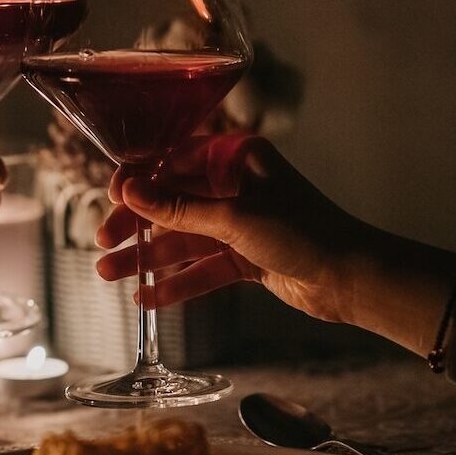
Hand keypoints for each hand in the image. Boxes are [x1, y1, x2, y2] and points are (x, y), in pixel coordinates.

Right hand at [95, 134, 367, 322]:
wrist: (352, 279)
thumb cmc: (303, 233)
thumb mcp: (233, 217)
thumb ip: (177, 208)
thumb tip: (128, 190)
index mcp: (236, 158)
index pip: (174, 162)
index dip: (140, 180)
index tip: (110, 197)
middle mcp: (234, 186)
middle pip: (172, 203)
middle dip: (137, 225)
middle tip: (102, 242)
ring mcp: (238, 223)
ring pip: (182, 239)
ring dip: (147, 257)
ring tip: (107, 273)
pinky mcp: (243, 257)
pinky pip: (200, 267)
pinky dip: (175, 281)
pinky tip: (146, 296)